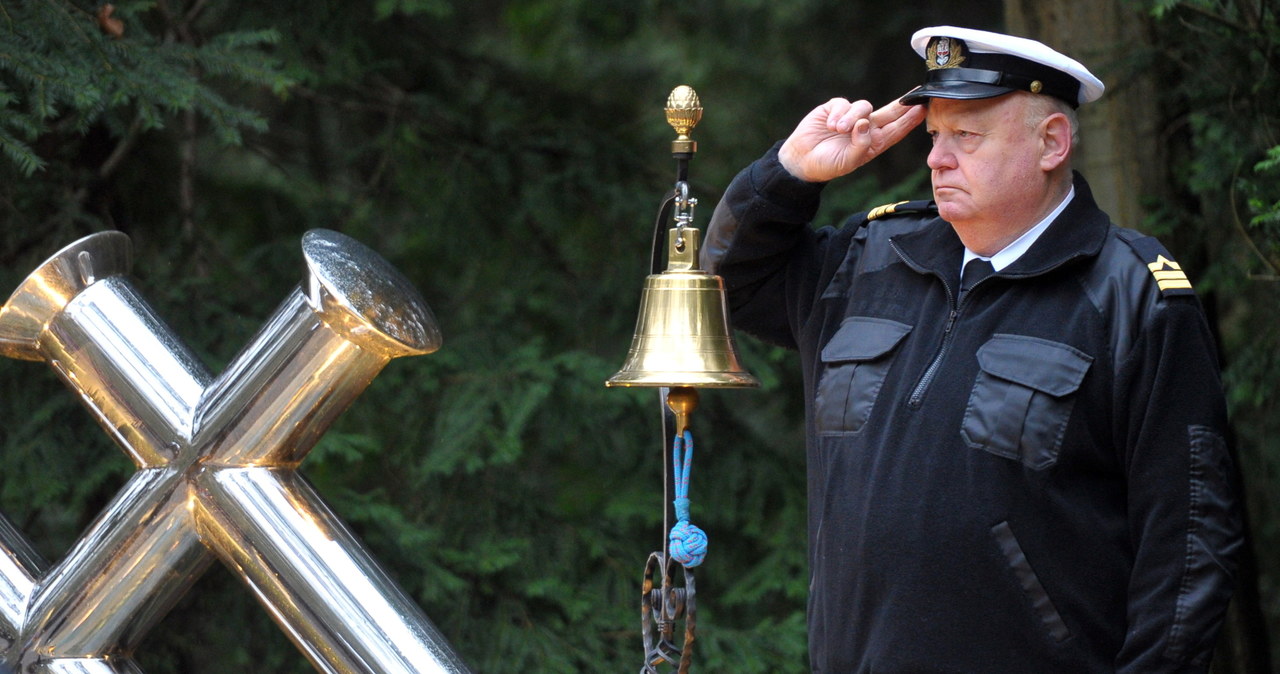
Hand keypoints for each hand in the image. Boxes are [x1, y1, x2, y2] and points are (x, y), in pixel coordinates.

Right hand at [778, 98, 925, 182]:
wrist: (801, 160)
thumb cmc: (827, 164)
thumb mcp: (848, 161)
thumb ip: (861, 144)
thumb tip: (866, 123)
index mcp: (873, 143)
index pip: (896, 129)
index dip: (909, 119)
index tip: (922, 108)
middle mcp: (866, 128)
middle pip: (890, 112)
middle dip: (902, 103)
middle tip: (916, 95)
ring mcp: (852, 117)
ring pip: (864, 107)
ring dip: (852, 117)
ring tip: (838, 130)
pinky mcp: (836, 108)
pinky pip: (844, 104)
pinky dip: (839, 114)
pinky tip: (830, 125)